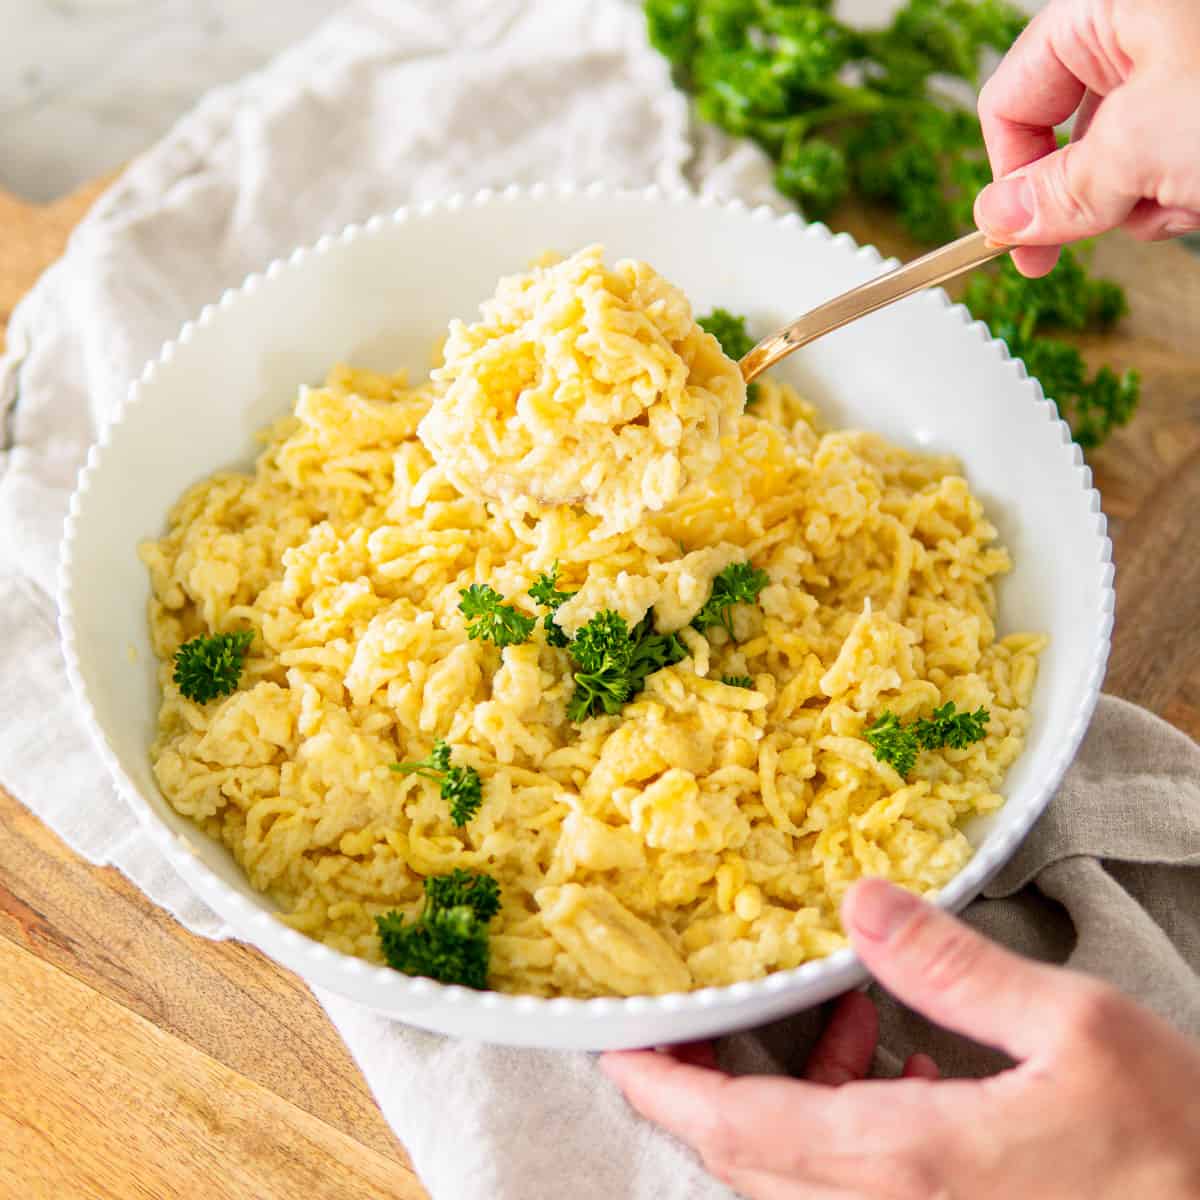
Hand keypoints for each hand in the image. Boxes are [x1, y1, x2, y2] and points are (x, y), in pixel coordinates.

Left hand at [601, 879, 1199, 1198]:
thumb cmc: (1176, 1146)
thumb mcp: (1074, 1030)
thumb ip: (954, 966)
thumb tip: (860, 903)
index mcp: (906, 1162)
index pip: (741, 1131)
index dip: (665, 1088)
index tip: (615, 1046)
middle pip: (752, 1154)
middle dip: (707, 1082)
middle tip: (696, 1012)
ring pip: (802, 1168)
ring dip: (791, 1091)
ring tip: (843, 1012)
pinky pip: (859, 1178)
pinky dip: (849, 1112)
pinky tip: (900, 1058)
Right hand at [973, 0, 1199, 276]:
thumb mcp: (1141, 146)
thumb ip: (1059, 189)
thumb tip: (999, 216)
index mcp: (1106, 10)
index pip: (1010, 100)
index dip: (1009, 174)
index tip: (1016, 238)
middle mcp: (1138, 36)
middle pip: (1063, 140)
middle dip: (1090, 194)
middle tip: (1110, 220)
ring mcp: (1176, 76)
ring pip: (1116, 165)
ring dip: (1142, 203)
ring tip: (1187, 192)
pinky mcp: (1198, 119)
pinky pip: (1162, 170)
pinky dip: (1180, 196)